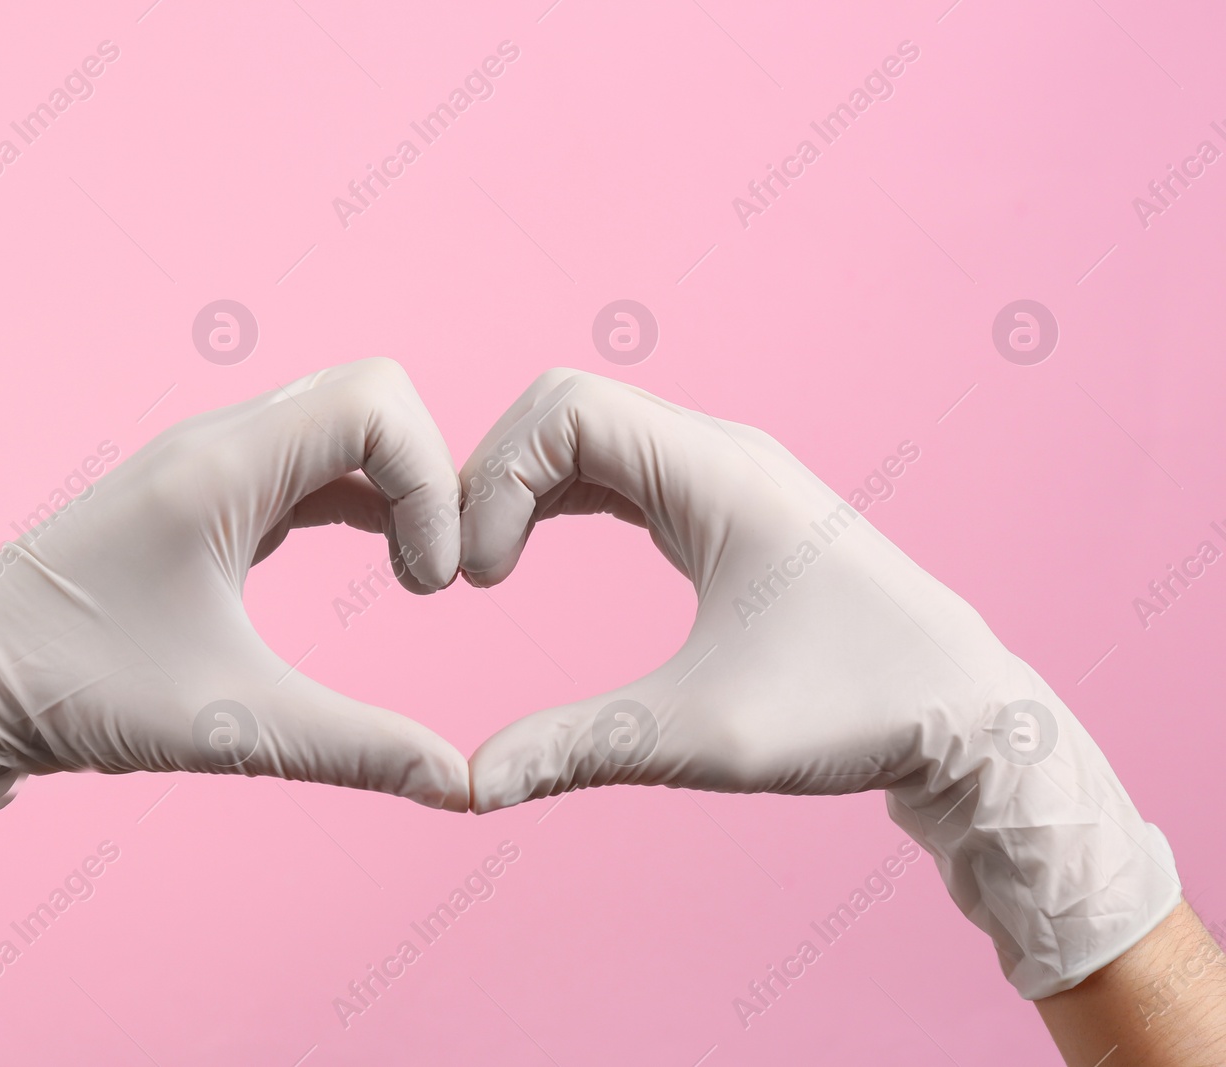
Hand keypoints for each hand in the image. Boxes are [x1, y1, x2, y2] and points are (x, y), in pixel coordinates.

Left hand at [0, 358, 468, 932]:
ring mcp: (204, 461)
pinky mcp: (199, 492)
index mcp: (220, 468)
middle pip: (370, 398)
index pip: (378, 401)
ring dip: (395, 487)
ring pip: (339, 425)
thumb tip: (463, 786)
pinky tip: (376, 563)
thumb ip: (360, 749)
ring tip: (411, 578)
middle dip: (426, 477)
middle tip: (430, 576)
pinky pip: (306, 462)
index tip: (432, 580)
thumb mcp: (232, 726)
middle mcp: (214, 442)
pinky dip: (360, 497)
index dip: (432, 481)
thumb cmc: (73, 693)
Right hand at [461, 370, 1179, 998]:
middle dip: (496, 475)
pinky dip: (558, 499)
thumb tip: (470, 785)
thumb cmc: (854, 711)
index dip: (497, 476)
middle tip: (469, 573)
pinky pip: (617, 469)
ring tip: (486, 570)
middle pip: (566, 407)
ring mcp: (723, 473)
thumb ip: (580, 748)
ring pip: (588, 433)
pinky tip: (530, 554)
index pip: (567, 408)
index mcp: (719, 473)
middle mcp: (719, 452)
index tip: (481, 577)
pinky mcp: (724, 506)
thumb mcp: (706, 735)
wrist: (966, 712)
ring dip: (523, 486)